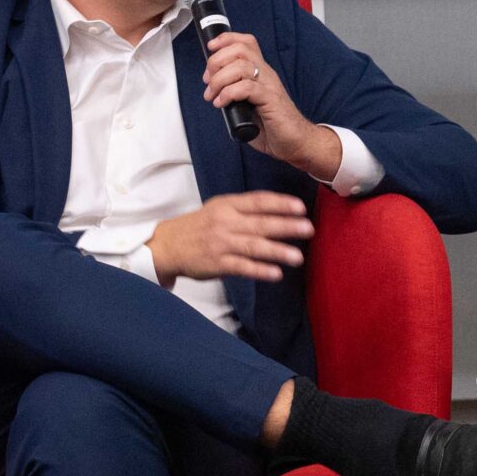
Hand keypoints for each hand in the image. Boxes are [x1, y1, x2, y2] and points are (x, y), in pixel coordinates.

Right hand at [147, 191, 314, 283]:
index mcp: (227, 205)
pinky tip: (276, 274)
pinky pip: (242, 267)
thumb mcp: (219, 208)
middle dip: (286, 226)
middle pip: (260, 224)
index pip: (258, 201)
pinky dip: (260, 271)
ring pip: (253, 247)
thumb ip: (245, 208)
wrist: (167, 245)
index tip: (300, 208)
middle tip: (308, 229)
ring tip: (298, 257)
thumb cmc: (199, 226)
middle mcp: (225, 222)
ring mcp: (221, 244)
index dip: (280, 204)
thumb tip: (280, 209)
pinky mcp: (217, 264)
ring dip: (278, 252)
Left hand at [202, 32, 317, 163]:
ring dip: (219, 80)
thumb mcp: (249, 104)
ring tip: (212, 96)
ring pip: (241, 67)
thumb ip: (235, 93)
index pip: (246, 43)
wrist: (296, 142)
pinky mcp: (270, 100)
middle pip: (240, 50)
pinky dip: (228, 93)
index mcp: (261, 73)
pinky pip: (246, 87)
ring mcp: (269, 86)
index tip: (211, 48)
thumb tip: (212, 90)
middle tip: (208, 81)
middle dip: (216, 61)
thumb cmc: (273, 127)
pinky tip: (222, 103)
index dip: (226, 40)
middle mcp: (266, 75)